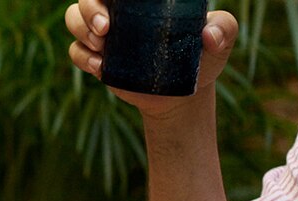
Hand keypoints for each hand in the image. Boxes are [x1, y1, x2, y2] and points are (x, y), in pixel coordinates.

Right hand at [65, 0, 238, 118]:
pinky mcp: (95, 58)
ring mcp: (104, 35)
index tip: (114, 3)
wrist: (182, 96)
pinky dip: (82, 57)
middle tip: (105, 30)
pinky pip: (74, 51)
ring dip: (81, 30)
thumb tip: (208, 34)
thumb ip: (224, 28)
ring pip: (73, 19)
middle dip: (88, 10)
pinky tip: (100, 67)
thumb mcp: (222, 41)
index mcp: (143, 1)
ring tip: (102, 48)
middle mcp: (119, 12)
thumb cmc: (200, 60)